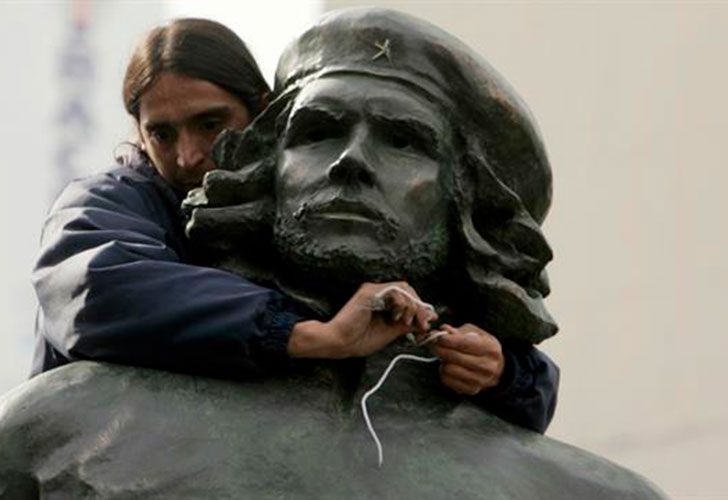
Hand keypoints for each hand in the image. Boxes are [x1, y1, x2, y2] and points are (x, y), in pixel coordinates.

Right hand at [288, 282, 436, 358]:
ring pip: (404, 288)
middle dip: (420, 307)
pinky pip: (393, 290)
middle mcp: (378, 293)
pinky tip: (398, 317)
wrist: (340, 343)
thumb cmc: (359, 340)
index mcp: (383, 302)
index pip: (409, 297)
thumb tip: (427, 321)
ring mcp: (373, 291)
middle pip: (409, 290)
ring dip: (412, 306)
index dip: (421, 308)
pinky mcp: (369, 293)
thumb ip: (408, 325)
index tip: (429, 322)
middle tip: (422, 324)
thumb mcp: (391, 332)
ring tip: (408, 322)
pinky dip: (401, 303)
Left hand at [431, 324, 504, 395]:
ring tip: (444, 356)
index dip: (447, 339)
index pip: (463, 343)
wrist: (496, 368)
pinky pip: (447, 380)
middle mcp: (487, 366)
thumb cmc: (481, 346)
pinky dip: (443, 372)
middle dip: (439, 348)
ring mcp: (480, 380)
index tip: (438, 336)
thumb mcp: (474, 333)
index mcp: (490, 348)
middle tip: (433, 344)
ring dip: (442, 361)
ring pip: (448, 369)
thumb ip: (458, 331)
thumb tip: (443, 330)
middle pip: (454, 356)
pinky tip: (448, 366)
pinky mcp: (471, 390)